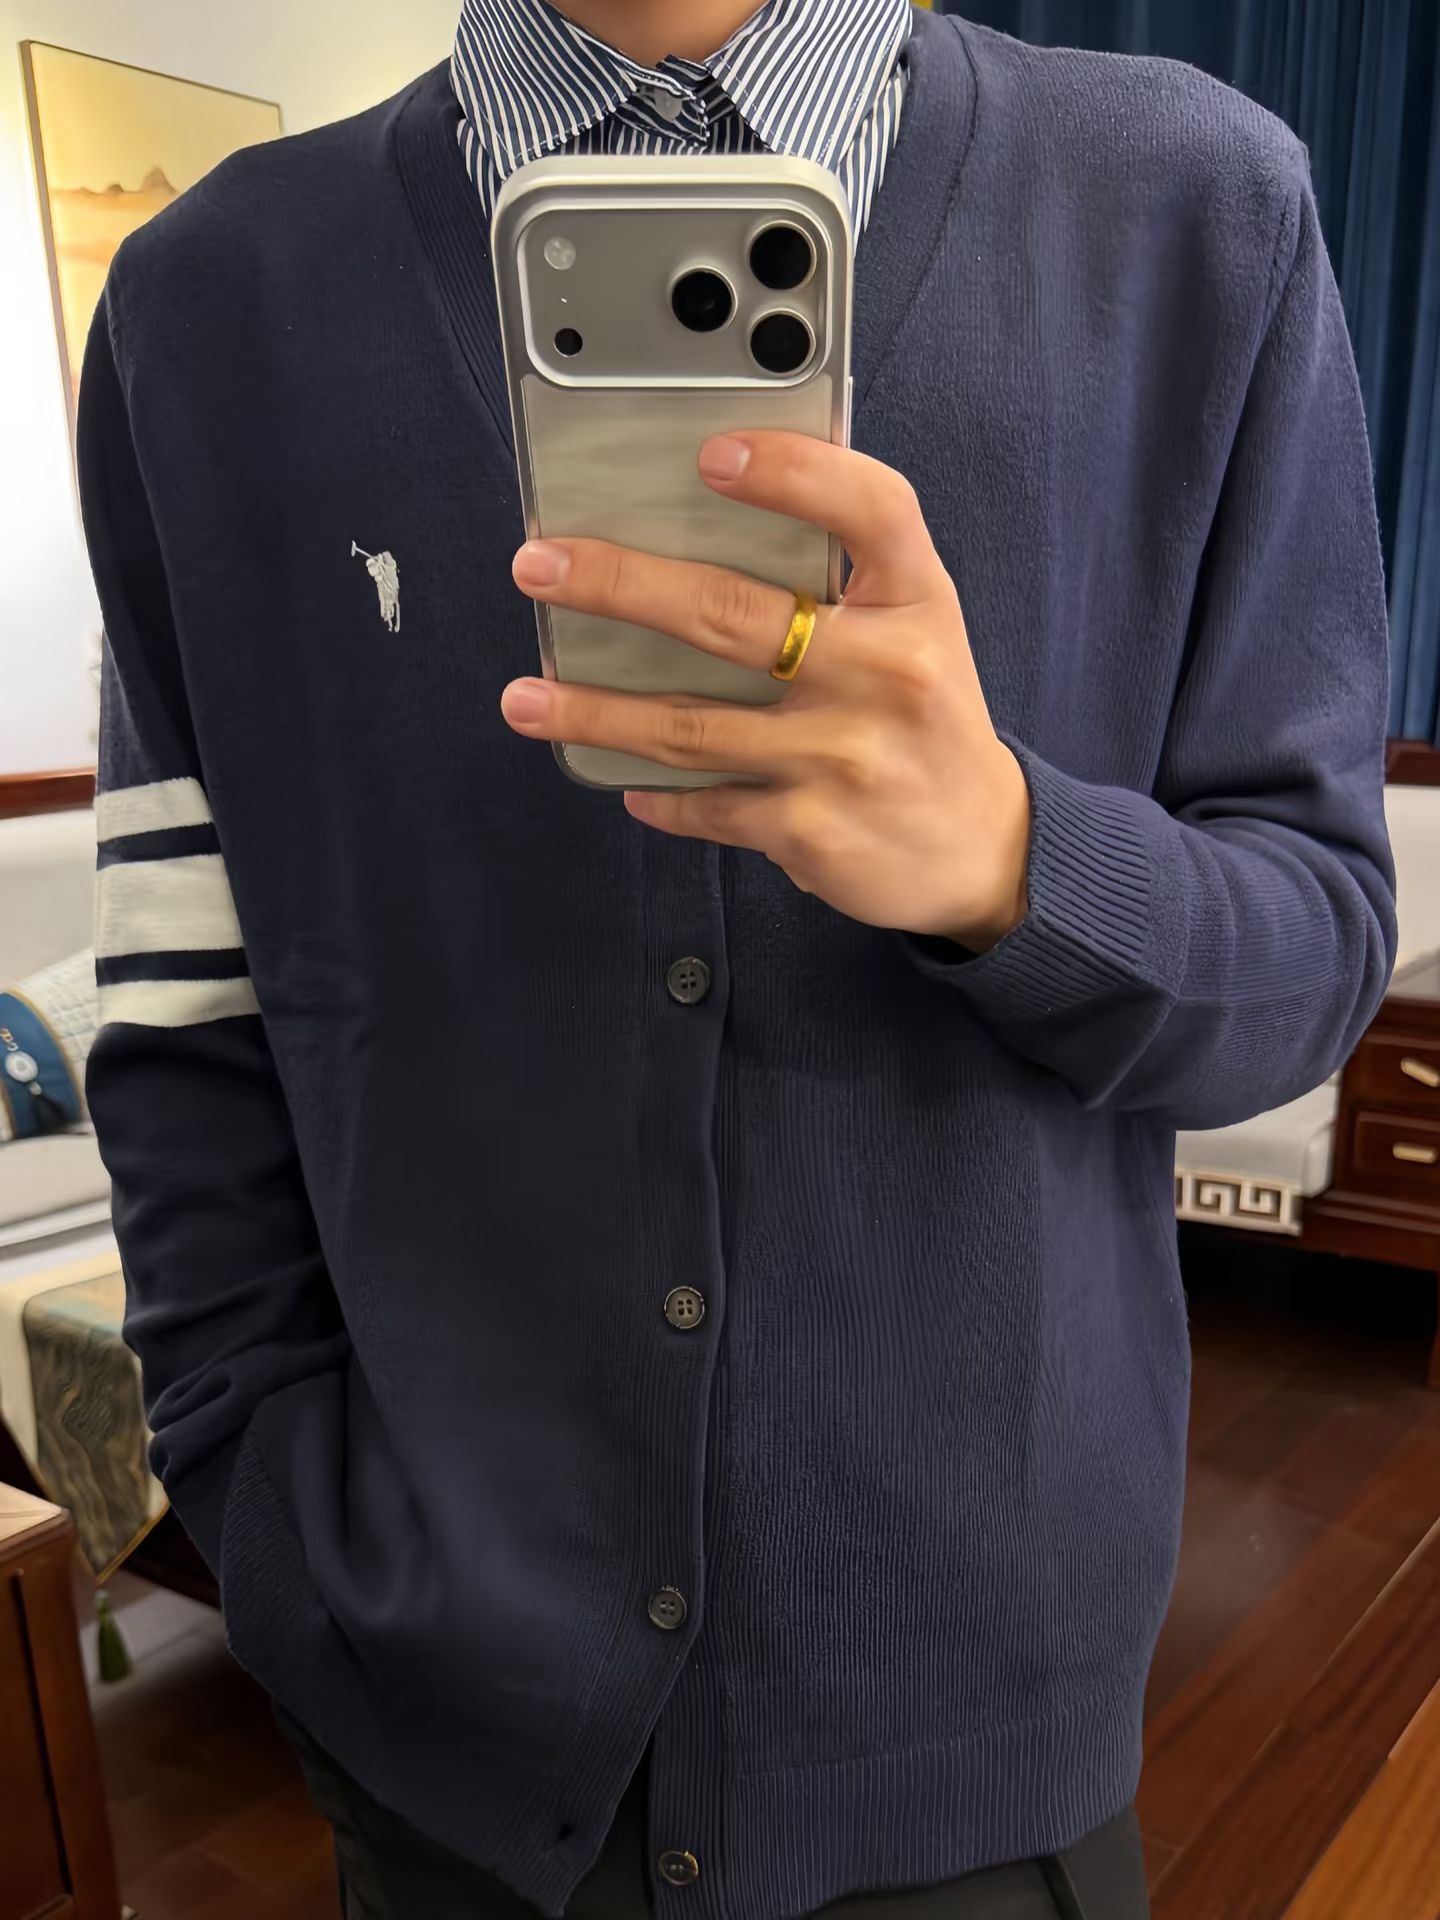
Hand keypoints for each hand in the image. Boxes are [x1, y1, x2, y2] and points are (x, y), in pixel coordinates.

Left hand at [501, 432, 1030, 950]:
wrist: (980, 847)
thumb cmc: (925, 716)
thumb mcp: (918, 628)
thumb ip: (846, 577)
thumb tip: (709, 520)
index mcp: (916, 602)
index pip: (870, 510)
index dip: (794, 473)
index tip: (712, 453)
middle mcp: (886, 674)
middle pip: (735, 616)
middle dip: (622, 586)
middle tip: (540, 566)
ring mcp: (843, 757)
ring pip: (693, 725)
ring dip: (597, 712)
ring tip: (527, 698)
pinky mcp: (810, 829)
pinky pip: (707, 803)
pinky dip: (655, 793)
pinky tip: (619, 781)